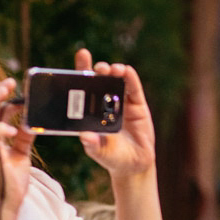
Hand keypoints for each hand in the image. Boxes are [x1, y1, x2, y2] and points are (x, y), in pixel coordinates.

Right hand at [0, 78, 34, 214]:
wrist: (6, 204)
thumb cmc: (11, 183)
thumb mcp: (20, 155)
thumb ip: (24, 138)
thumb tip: (31, 121)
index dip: (4, 99)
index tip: (18, 92)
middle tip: (11, 83)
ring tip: (9, 92)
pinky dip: (1, 128)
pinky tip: (14, 129)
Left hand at [74, 49, 155, 178]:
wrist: (133, 165)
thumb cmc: (112, 157)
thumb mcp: (100, 152)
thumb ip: (92, 145)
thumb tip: (84, 136)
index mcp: (91, 110)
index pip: (84, 86)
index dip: (82, 69)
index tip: (82, 55)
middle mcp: (105, 102)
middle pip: (101, 80)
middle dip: (99, 70)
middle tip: (100, 69)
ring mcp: (122, 102)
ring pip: (117, 81)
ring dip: (115, 72)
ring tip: (114, 70)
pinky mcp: (137, 105)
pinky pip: (134, 89)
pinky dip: (131, 78)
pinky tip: (127, 71)